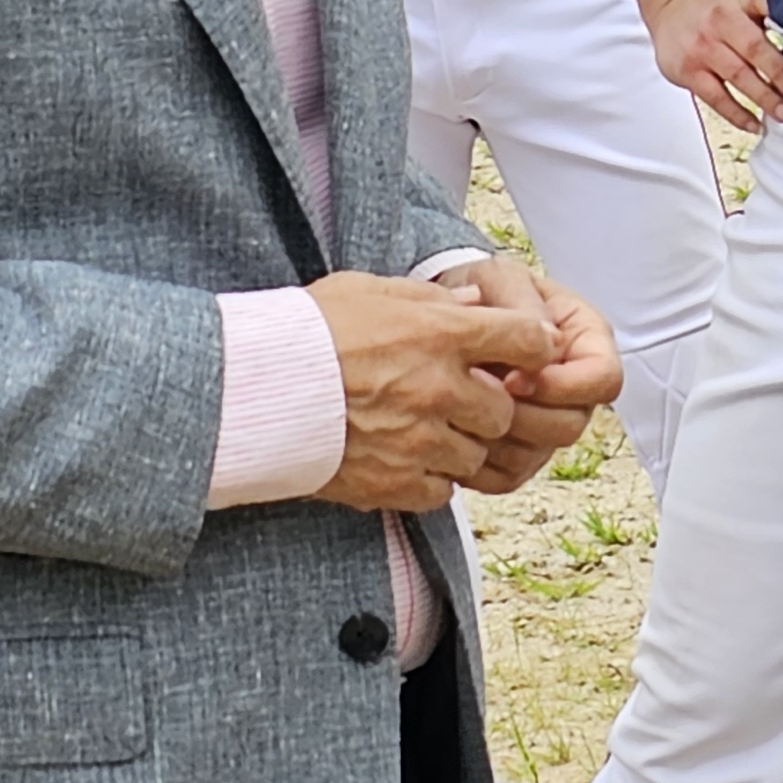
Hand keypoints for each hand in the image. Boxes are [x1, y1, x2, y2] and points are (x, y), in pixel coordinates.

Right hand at [306, 273, 560, 511]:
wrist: (250, 393)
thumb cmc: (304, 333)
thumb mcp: (370, 292)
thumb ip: (430, 299)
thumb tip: (477, 302)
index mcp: (442, 335)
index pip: (528, 341)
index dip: (532, 346)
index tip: (522, 352)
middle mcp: (440, 390)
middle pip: (506, 408)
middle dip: (490, 404)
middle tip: (458, 397)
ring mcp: (420, 441)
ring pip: (477, 454)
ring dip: (461, 443)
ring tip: (423, 429)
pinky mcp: (395, 483)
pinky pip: (443, 491)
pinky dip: (433, 478)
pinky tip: (406, 458)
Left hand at [431, 256, 625, 491]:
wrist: (444, 317)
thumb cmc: (480, 290)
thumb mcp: (501, 278)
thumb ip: (523, 306)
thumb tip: (544, 344)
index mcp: (586, 343)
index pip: (604, 379)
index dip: (565, 385)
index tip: (519, 375)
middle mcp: (573, 389)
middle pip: (572, 425)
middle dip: (524, 415)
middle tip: (483, 394)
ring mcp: (546, 423)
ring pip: (539, 454)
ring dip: (497, 436)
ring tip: (462, 406)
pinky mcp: (517, 453)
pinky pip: (507, 476)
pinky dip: (479, 462)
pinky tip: (455, 430)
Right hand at [640, 0, 782, 129]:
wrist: (670, 6)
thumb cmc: (716, 7)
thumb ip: (771, 11)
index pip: (765, 3)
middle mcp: (719, 21)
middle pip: (754, 49)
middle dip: (781, 74)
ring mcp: (701, 47)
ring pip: (737, 76)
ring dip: (765, 98)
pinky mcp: (687, 71)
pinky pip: (715, 98)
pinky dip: (737, 114)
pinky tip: (755, 123)